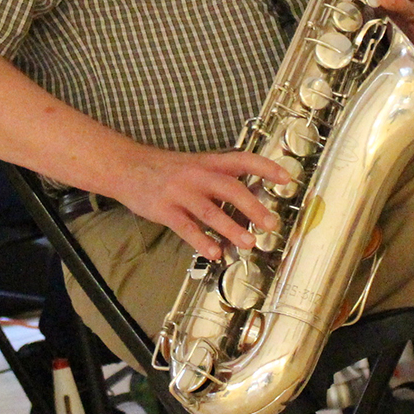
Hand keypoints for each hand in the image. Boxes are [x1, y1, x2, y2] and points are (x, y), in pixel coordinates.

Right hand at [113, 148, 290, 259]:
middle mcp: (197, 175)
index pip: (243, 160)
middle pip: (230, 189)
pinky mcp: (165, 210)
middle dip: (253, 207)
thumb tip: (249, 199)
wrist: (126, 167)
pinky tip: (215, 253)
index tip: (287, 178)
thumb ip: (218, 179)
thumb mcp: (194, 165)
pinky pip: (186, 228)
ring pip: (211, 211)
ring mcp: (180, 193)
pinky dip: (202, 241)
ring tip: (249, 243)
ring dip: (232, 228)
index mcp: (208, 162)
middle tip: (271, 223)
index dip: (266, 168)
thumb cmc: (165, 169)